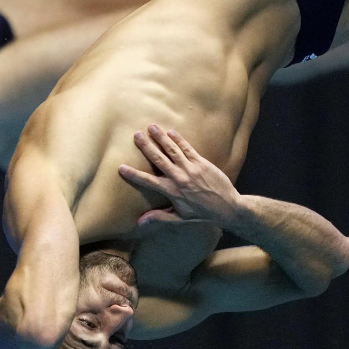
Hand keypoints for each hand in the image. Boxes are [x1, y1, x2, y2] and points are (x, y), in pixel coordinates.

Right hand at [118, 125, 242, 227]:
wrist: (227, 206)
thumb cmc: (202, 213)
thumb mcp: (179, 218)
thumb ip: (159, 217)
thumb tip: (140, 222)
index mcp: (172, 191)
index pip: (148, 181)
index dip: (134, 174)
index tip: (121, 167)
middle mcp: (179, 178)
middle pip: (159, 159)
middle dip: (147, 146)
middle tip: (136, 135)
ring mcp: (191, 168)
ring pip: (172, 150)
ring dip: (161, 138)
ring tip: (151, 127)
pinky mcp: (201, 162)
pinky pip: (187, 148)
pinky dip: (178, 139)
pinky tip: (170, 131)